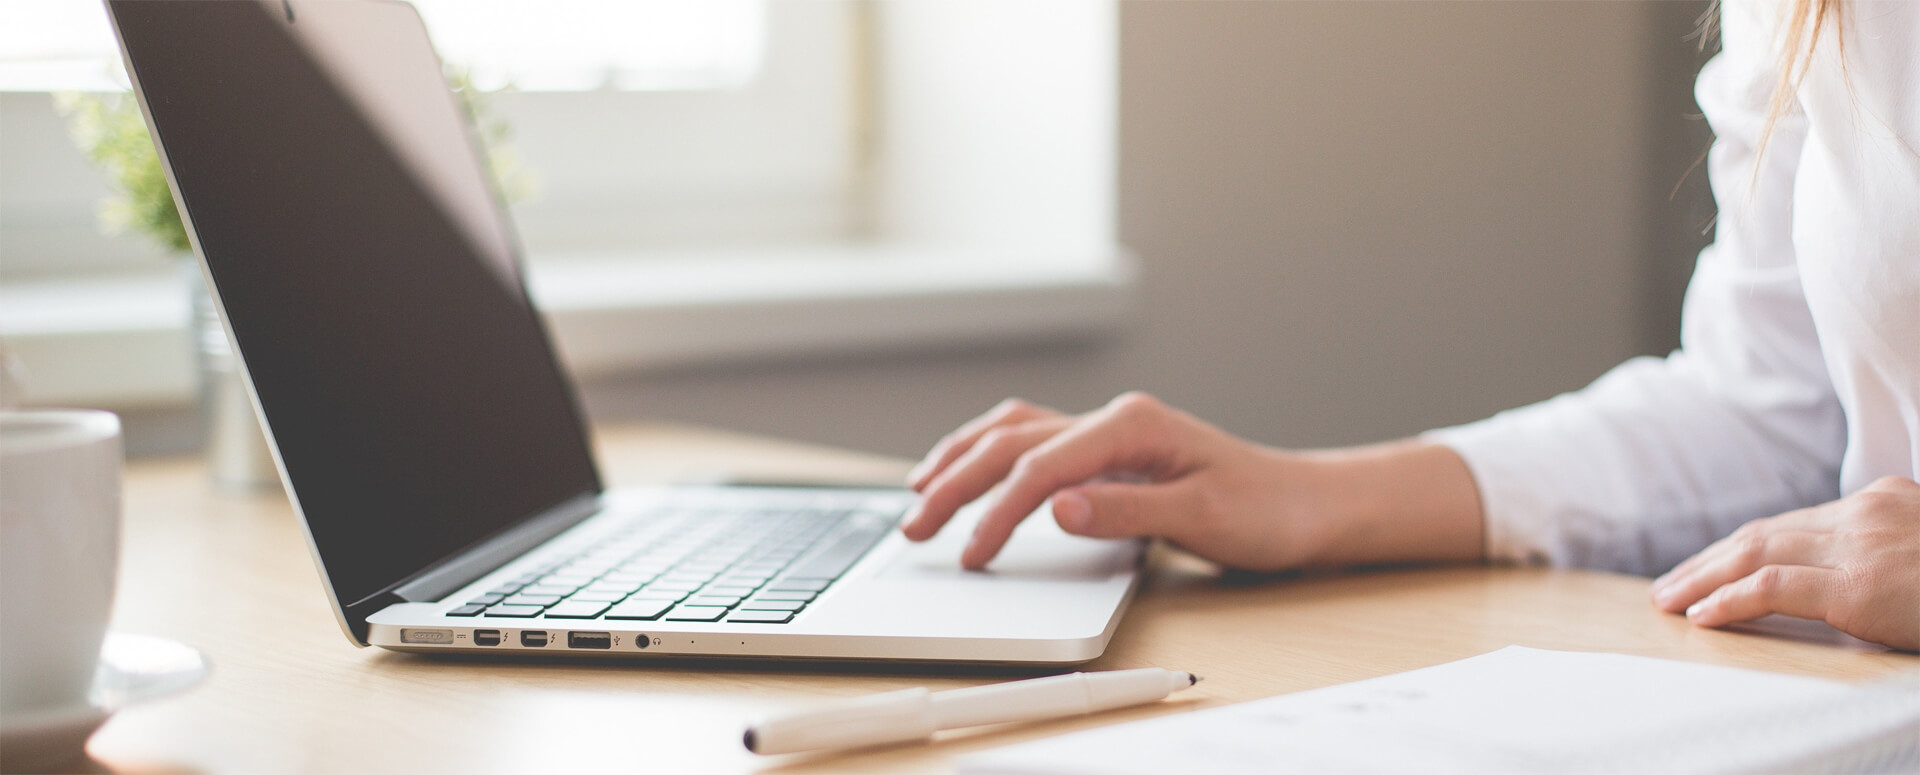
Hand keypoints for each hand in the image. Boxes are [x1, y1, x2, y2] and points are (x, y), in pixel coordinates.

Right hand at [899, 392, 1484, 570]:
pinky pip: (1033, 441)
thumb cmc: (1265, 510)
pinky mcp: (1109, 452)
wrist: (1306, 504)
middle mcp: (1114, 420)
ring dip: (961, 459)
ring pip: (1013, 431)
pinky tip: (970, 471)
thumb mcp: (1203, 518)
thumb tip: (1056, 507)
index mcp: (1132, 426)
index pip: (1041, 466)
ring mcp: (1109, 432)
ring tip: (918, 492)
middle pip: (1012, 442)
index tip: (972, 555)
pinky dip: (990, 455)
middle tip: (915, 528)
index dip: (998, 512)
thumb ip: (1126, 511)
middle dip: (955, 482)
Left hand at [1650, 476, 1919, 650]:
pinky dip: (1729, 600)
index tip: (1709, 566)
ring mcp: (1860, 545)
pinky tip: (1701, 615)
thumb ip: (1883, 552)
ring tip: (1669, 600)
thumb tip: (1852, 580)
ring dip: (1702, 578)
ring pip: (1756, 553)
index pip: (1792, 524)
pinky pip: (1774, 587)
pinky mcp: (1860, 586)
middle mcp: (1864, 512)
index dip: (1740, 547)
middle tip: (1669, 585)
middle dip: (1708, 561)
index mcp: (1881, 501)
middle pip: (1764, 534)